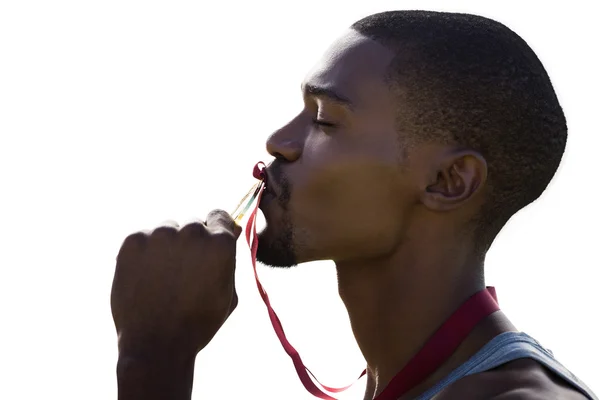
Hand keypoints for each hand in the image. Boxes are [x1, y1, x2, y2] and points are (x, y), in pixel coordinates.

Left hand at [111, 210, 241, 360]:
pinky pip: (144, 238)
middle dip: (192, 243)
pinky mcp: (133, 241)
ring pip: (167, 230)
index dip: (216, 230)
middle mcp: (192, 232)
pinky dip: (145, 253)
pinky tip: (147, 278)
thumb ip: (230, 259)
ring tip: (163, 279)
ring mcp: (160, 234)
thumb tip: (231, 231)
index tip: (207, 245)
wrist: (156, 344)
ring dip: (168, 246)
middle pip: (193, 224)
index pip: (219, 216)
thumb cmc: (198, 323)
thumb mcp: (228, 292)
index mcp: (220, 242)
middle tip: (184, 272)